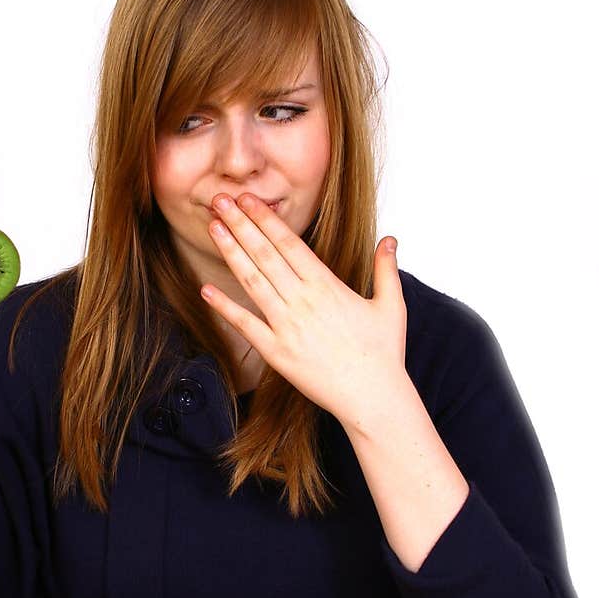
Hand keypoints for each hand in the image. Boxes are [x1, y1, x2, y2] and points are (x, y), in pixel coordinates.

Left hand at [202, 192, 407, 426]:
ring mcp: (287, 327)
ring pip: (252, 282)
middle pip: (265, 255)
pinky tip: (206, 290)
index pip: (290, 244)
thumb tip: (390, 239)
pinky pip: (246, 326)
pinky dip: (225, 308)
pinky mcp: (277, 353)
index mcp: (327, 286)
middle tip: (219, 200)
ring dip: (231, 253)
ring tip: (213, 228)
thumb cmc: (384, 353)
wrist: (372, 397)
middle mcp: (303, 301)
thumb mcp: (392, 305)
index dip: (266, 219)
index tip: (248, 200)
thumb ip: (386, 269)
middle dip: (240, 225)